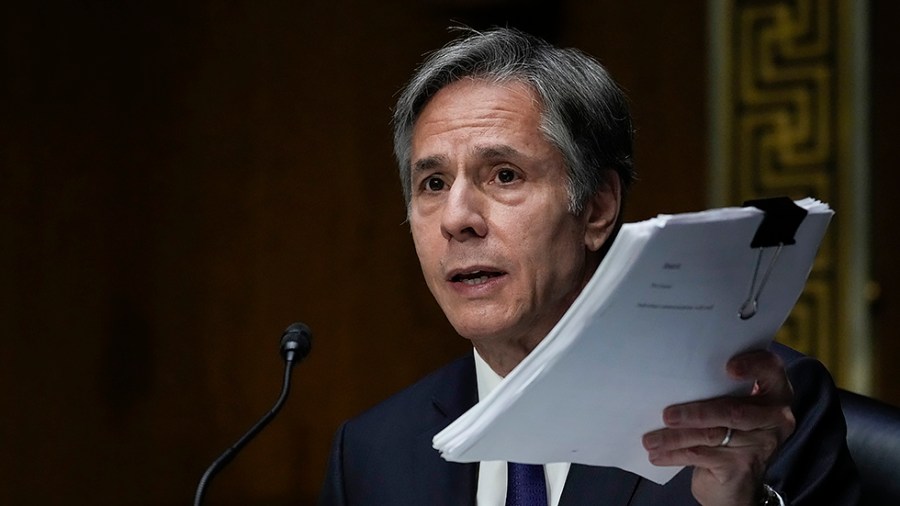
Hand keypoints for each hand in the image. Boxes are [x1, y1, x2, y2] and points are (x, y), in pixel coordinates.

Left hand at [641, 350, 794, 505]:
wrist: (737, 486)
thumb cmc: (728, 434)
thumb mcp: (730, 409)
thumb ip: (718, 391)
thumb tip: (672, 378)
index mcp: (775, 395)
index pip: (772, 370)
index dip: (754, 365)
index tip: (728, 367)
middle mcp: (775, 418)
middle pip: (733, 411)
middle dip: (696, 412)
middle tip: (666, 415)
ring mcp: (761, 445)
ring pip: (711, 435)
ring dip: (674, 437)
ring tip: (650, 440)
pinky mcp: (742, 467)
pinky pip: (701, 456)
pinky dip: (674, 454)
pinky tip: (657, 455)